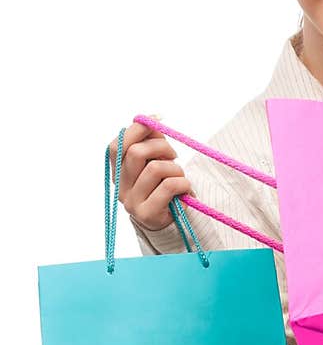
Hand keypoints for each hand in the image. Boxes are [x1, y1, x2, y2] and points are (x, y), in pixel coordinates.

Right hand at [107, 116, 191, 230]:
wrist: (169, 224)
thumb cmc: (163, 189)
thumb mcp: (155, 163)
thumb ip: (151, 145)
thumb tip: (152, 121)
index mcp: (119, 173)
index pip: (116, 146)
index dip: (136, 129)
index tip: (157, 120)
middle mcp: (121, 187)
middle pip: (135, 153)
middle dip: (161, 147)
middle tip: (173, 155)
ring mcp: (132, 202)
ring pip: (155, 169)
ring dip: (175, 168)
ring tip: (179, 176)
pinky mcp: (147, 214)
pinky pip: (168, 186)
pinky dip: (183, 183)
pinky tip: (185, 189)